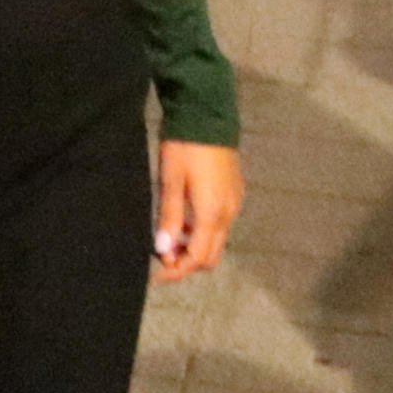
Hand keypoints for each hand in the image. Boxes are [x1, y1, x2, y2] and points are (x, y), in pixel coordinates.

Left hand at [153, 139, 241, 280]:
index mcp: (213, 213)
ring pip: (217, 240)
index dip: (178, 270)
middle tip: (160, 262)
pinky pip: (220, 225)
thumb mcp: (170, 182)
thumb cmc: (184, 148)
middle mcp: (229, 213)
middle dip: (187, 264)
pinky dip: (202, 232)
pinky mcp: (234, 194)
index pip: (199, 257)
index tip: (157, 275)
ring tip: (167, 241)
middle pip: (211, 254)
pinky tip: (183, 223)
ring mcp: (235, 203)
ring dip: (194, 247)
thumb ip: (168, 218)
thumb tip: (163, 250)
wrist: (208, 117)